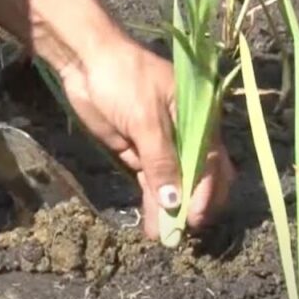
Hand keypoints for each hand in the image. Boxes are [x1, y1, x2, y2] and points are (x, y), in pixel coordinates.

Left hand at [57, 36, 234, 240]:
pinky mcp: (137, 148)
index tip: (195, 217)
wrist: (87, 60)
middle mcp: (186, 132)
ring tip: (163, 238)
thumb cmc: (125, 79)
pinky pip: (150, 179)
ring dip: (168, 209)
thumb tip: (173, 200)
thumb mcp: (146, 119)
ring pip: (171, 181)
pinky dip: (151, 200)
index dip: (206, 192)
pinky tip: (152, 223)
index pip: (212, 161)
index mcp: (199, 117)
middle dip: (190, 204)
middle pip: (196, 175)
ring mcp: (161, 142)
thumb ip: (161, 160)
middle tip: (181, 233)